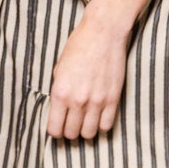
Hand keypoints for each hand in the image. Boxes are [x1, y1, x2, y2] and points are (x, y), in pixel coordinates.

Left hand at [46, 8, 127, 139]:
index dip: (55, 131)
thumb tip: (59, 111)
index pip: (54, 129)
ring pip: (89, 134)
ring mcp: (97, 101)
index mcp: (60, 93)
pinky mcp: (113, 99)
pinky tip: (99, 116)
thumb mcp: (59, 69)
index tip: (58, 127)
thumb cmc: (79, 47)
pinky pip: (107, 126)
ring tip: (85, 121)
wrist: (103, 33)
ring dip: (86, 130)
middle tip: (72, 123)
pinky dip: (102, 125)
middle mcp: (77, 100)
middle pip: (71, 134)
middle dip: (69, 131)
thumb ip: (59, 92)